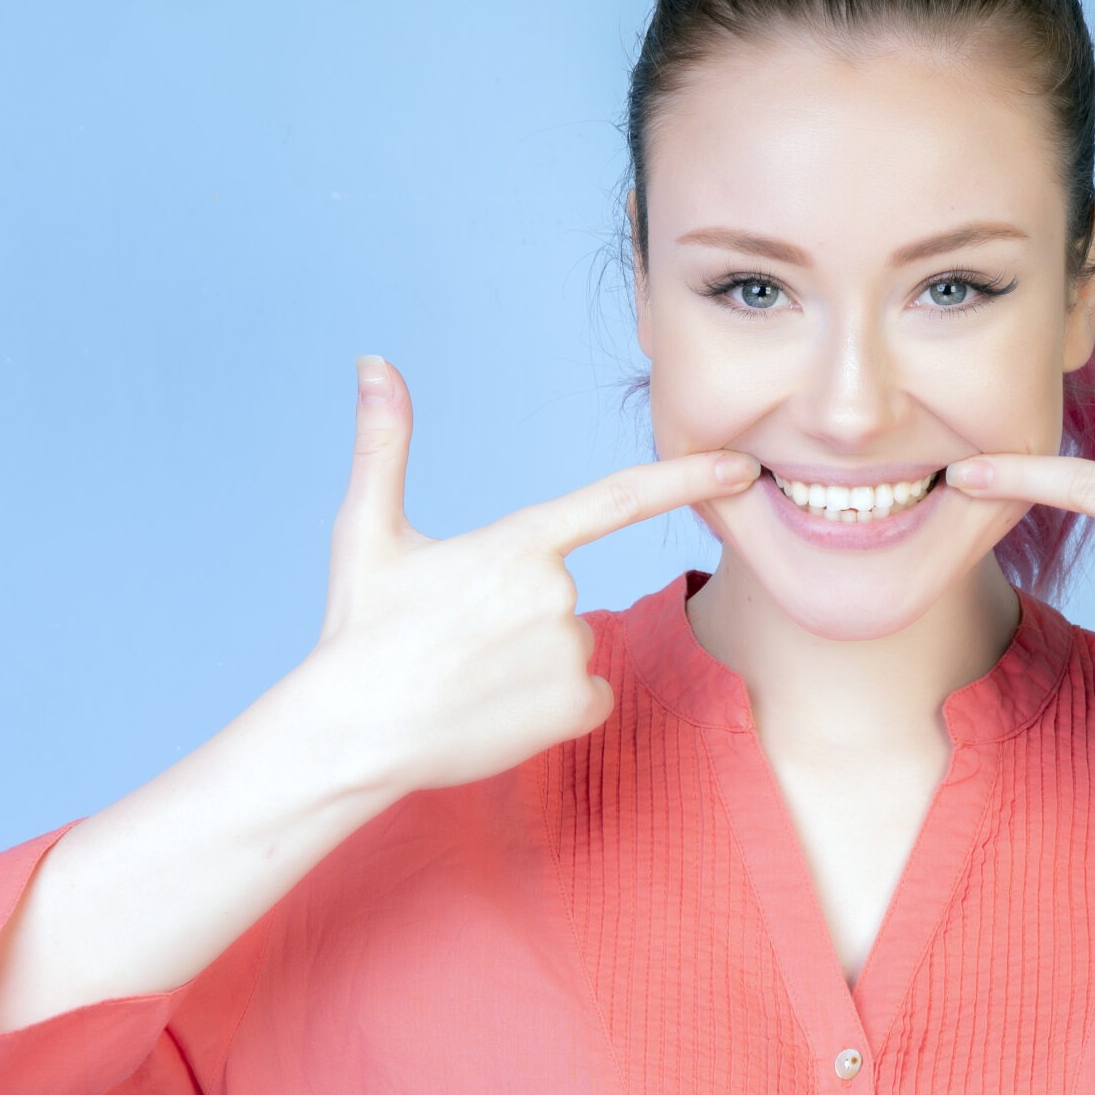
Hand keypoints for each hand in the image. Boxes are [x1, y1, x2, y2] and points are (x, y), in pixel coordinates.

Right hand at [307, 354, 758, 794]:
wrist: (352, 734)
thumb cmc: (360, 631)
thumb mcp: (367, 531)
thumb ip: (384, 444)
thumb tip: (374, 360)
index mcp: (517, 543)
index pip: (620, 498)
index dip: (687, 478)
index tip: (742, 467)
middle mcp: (557, 594)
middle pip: (564, 594)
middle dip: (520, 614)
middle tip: (457, 639)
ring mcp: (571, 653)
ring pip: (572, 646)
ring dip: (531, 660)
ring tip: (467, 676)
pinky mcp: (576, 708)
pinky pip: (587, 694)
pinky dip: (550, 704)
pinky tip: (496, 709)